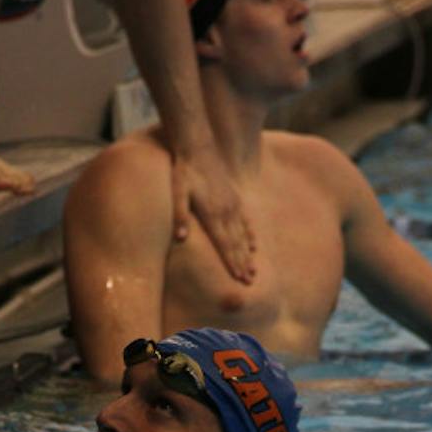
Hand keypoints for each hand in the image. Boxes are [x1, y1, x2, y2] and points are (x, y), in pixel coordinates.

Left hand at [171, 141, 255, 283]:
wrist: (199, 148)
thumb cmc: (184, 172)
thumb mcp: (177, 193)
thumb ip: (180, 216)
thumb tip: (180, 238)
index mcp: (212, 215)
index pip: (224, 245)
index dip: (231, 263)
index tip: (238, 278)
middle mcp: (226, 213)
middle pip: (236, 244)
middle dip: (242, 264)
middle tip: (249, 282)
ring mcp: (233, 206)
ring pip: (242, 236)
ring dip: (247, 255)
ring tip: (253, 271)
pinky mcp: (235, 199)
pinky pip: (245, 222)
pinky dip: (250, 235)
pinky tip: (253, 246)